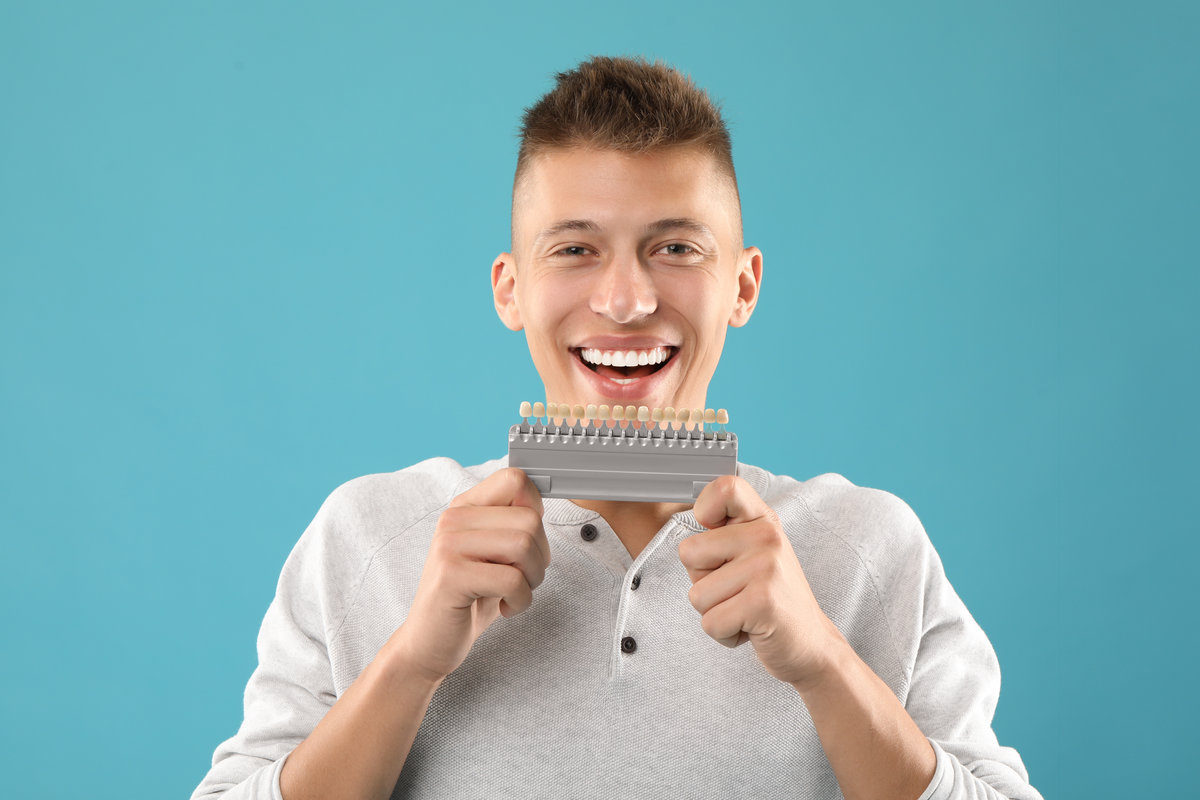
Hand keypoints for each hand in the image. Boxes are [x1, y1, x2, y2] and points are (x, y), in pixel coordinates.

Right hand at [386, 467, 550, 684]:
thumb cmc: (470, 597)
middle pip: (530, 518)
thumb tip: (541, 501)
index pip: (516, 479)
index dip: (536, 510)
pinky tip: (506, 607)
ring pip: (524, 545)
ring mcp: (449, 544)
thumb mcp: (494, 554)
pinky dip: (521, 600)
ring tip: (514, 592)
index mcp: (466, 507)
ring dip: (533, 578)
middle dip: (541, 556)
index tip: (528, 541)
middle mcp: (454, 519)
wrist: (429, 641)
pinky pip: (512, 579)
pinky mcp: (451, 575)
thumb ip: (513, 524)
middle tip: (523, 578)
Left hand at [678, 475, 844, 688]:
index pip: (724, 487)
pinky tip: (750, 628)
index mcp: (762, 520)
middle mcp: (766, 537)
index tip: (715, 533)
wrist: (811, 644)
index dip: (704, 508)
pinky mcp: (762, 603)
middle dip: (703, 581)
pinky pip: (710, 622)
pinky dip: (724, 634)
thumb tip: (688, 526)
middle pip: (689, 552)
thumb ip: (725, 533)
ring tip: (745, 611)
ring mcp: (766, 568)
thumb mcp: (756, 554)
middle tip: (738, 591)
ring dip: (714, 612)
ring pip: (697, 594)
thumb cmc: (772, 599)